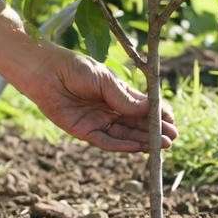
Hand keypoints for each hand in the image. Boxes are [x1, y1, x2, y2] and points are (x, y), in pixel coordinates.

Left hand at [20, 45, 177, 152]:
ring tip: (162, 145)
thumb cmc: (75, 69)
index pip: (143, 108)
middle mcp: (111, 109)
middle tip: (172, 138)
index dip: (158, 115)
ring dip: (143, 141)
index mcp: (118, 94)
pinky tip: (137, 148)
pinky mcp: (85, 131)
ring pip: (125, 135)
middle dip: (155, 131)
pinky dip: (122, 146)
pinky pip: (106, 142)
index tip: (172, 121)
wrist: (45, 72)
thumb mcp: (104, 81)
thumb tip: (150, 109)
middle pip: (137, 125)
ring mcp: (98, 121)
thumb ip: (125, 98)